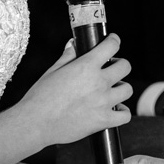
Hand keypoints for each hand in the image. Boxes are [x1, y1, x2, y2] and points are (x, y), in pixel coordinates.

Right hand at [15, 35, 131, 147]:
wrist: (35, 123)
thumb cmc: (40, 96)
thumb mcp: (52, 71)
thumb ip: (67, 56)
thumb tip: (73, 44)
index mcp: (86, 66)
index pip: (111, 46)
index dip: (113, 41)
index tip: (113, 41)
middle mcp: (98, 82)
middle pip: (125, 66)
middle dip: (119, 65)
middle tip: (110, 69)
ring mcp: (103, 102)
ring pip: (127, 89)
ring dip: (120, 88)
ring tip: (110, 91)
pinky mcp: (103, 120)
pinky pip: (125, 115)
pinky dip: (122, 112)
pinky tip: (115, 110)